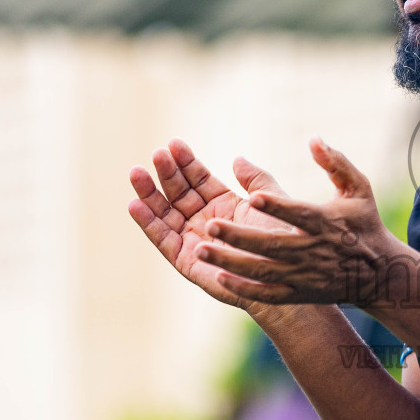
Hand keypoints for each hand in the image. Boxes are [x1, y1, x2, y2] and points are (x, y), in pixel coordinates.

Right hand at [127, 138, 296, 310]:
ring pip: (164, 213)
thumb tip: (237, 158)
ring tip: (136, 173)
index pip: (199, 179)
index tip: (174, 143)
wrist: (284, 275)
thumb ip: (255, 180)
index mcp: (223, 204)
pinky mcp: (185, 260)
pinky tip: (135, 204)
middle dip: (166, 173)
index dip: (186, 162)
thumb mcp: (269, 202)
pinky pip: (163, 239)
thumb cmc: (283, 242)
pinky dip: (148, 223)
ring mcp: (193, 240)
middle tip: (157, 153)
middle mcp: (204, 220)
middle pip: (178, 192)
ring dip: (149, 193)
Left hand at [194, 137, 406, 306]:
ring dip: (231, 261)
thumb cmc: (363, 224)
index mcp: (326, 222)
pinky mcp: (299, 293)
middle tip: (209, 224)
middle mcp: (313, 250)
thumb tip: (313, 139)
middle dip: (239, 237)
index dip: (278, 207)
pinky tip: (219, 277)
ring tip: (200, 249)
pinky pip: (268, 293)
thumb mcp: (358, 188)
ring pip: (263, 271)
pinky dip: (244, 287)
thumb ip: (336, 163)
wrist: (378, 274)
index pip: (299, 214)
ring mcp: (304, 275)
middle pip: (272, 245)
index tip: (253, 197)